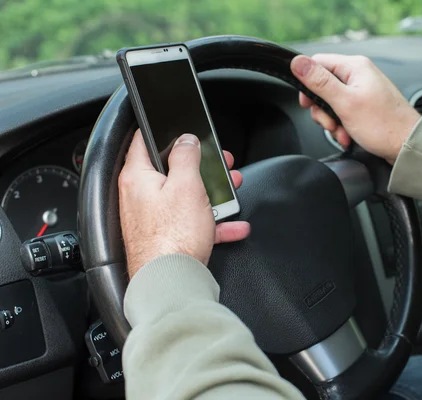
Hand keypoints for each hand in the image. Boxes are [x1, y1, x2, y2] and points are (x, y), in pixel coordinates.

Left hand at [119, 130, 249, 276]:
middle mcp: (140, 196)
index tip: (183, 129)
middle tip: (219, 163)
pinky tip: (232, 226)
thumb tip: (185, 139)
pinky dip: (211, 222)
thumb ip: (186, 156)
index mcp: (138, 177)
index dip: (164, 131)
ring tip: (232, 193)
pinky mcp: (166, 237)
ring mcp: (153, 218)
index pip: (143, 140)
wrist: (170, 283)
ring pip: (185, 197)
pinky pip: (191, 223)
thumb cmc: (171, 238)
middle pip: (171, 170)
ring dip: (211, 195)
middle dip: (200, 166)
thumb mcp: (186, 185)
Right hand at [291, 54, 420, 163]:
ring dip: (332, 121)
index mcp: (355, 67)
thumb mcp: (345, 103)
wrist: (407, 146)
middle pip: (323, 86)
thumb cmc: (384, 126)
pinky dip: (342, 126)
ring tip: (342, 132)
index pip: (317, 63)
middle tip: (330, 122)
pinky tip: (348, 135)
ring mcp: (363, 91)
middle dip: (322, 109)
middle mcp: (359, 75)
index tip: (308, 103)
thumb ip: (319, 82)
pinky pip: (344, 112)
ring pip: (332, 102)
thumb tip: (297, 62)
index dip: (307, 84)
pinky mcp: (365, 106)